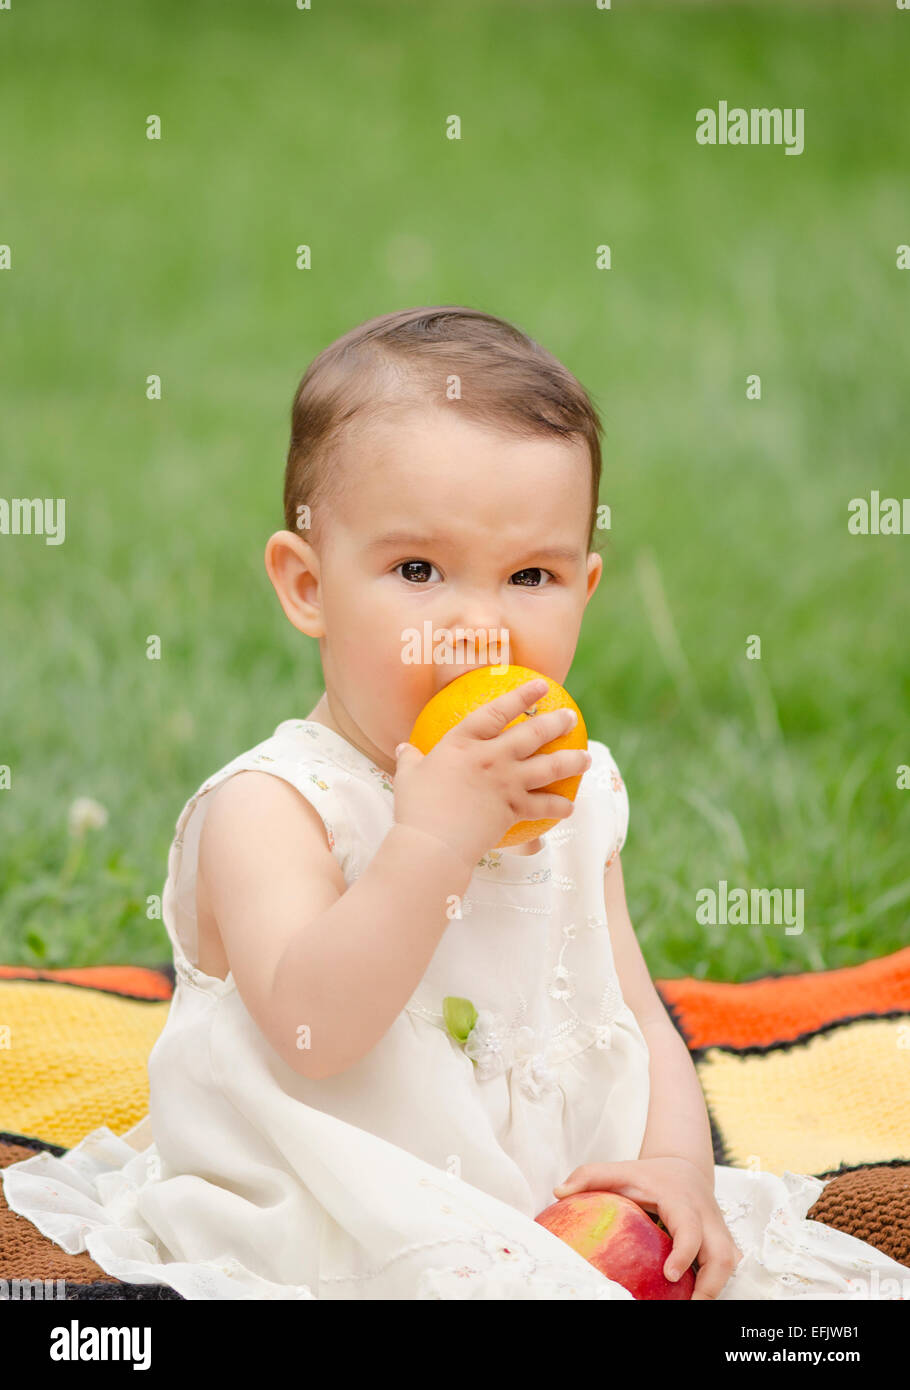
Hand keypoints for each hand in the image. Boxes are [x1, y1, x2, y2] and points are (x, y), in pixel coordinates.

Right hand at [393, 677, 590, 869]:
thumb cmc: (415, 809)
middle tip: (570, 717)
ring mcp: (505, 783)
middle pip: (532, 734)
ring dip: (571, 761)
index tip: (542, 685)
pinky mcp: (513, 810)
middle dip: (556, 723)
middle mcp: (490, 758)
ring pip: (548, 767)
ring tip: (585, 758)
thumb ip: (410, 760)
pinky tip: (569, 806)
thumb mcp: (407, 777)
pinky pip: (543, 806)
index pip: (498, 711)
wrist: (432, 844)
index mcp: (463, 743)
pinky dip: (558, 806)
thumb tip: (402, 749)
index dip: (522, 695)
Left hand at [553, 1156, 742, 1300]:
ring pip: (730, 1264)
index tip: (670, 1274)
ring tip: (690, 1306)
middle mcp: (707, 1218)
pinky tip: (692, 1297)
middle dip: (710, 1285)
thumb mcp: (620, 1170)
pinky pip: (725, 1268)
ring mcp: (718, 1232)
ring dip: (714, 1288)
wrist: (684, 1167)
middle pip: (722, 1255)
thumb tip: (558, 1192)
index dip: (684, 1252)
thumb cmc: (648, 1174)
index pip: (690, 1229)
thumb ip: (590, 1175)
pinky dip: (713, 1285)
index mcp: (682, 1201)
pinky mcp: (722, 1244)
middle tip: (688, 1305)